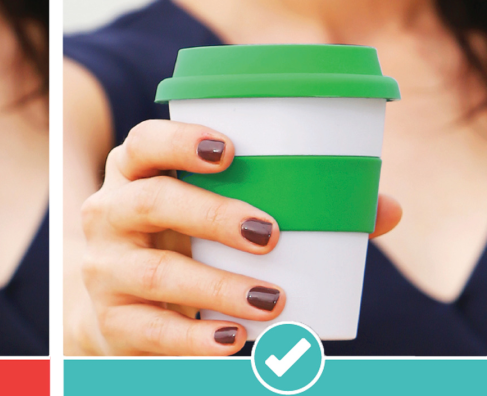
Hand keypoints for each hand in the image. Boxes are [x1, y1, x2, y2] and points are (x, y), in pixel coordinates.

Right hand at [78, 120, 400, 355]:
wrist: (124, 310)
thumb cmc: (185, 247)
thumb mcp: (213, 219)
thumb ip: (292, 208)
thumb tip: (383, 211)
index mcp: (132, 175)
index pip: (141, 144)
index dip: (178, 141)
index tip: (230, 151)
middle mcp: (107, 215)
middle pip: (148, 201)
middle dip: (210, 214)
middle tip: (270, 232)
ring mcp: (104, 269)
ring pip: (156, 271)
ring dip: (218, 286)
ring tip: (272, 298)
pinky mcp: (112, 319)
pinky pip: (152, 329)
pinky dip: (197, 338)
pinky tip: (236, 340)